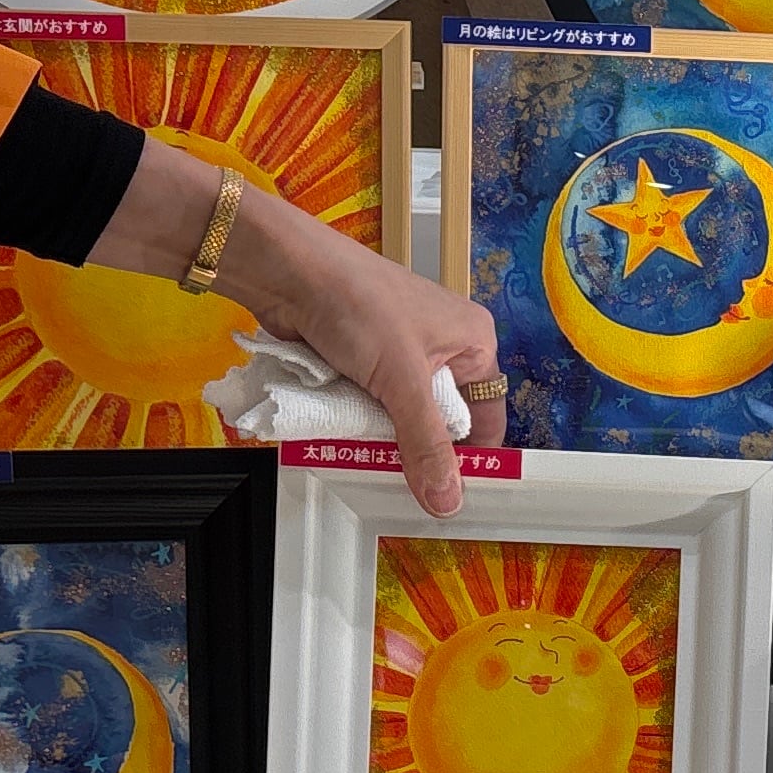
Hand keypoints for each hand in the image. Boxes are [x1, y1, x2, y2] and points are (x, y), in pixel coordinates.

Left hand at [225, 187, 501, 518]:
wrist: (288, 270)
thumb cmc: (358, 305)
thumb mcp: (402, 381)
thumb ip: (426, 444)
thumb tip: (448, 502)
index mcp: (474, 342)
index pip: (484, 417)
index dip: (469, 457)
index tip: (448, 495)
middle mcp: (444, 347)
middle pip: (441, 421)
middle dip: (419, 450)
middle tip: (402, 484)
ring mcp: (401, 353)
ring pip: (403, 417)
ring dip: (385, 437)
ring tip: (368, 459)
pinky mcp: (366, 359)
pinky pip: (373, 405)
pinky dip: (361, 421)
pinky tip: (346, 436)